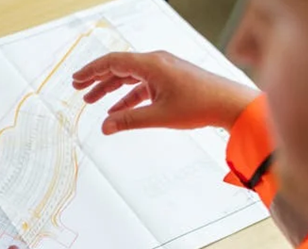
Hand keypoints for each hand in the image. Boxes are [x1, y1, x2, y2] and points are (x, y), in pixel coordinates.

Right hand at [72, 51, 259, 133]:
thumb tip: (105, 127)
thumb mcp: (159, 116)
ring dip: (111, 89)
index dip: (92, 71)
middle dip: (97, 79)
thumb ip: (128, 121)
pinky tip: (118, 110)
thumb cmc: (201, 105)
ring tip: (92, 101)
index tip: (77, 79)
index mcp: (152, 64)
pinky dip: (128, 96)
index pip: (113, 62)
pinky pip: (142, 85)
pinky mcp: (170, 80)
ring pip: (130, 77)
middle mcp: (156, 63)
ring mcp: (164, 70)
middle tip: (78, 88)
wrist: (230, 104)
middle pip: (119, 67)